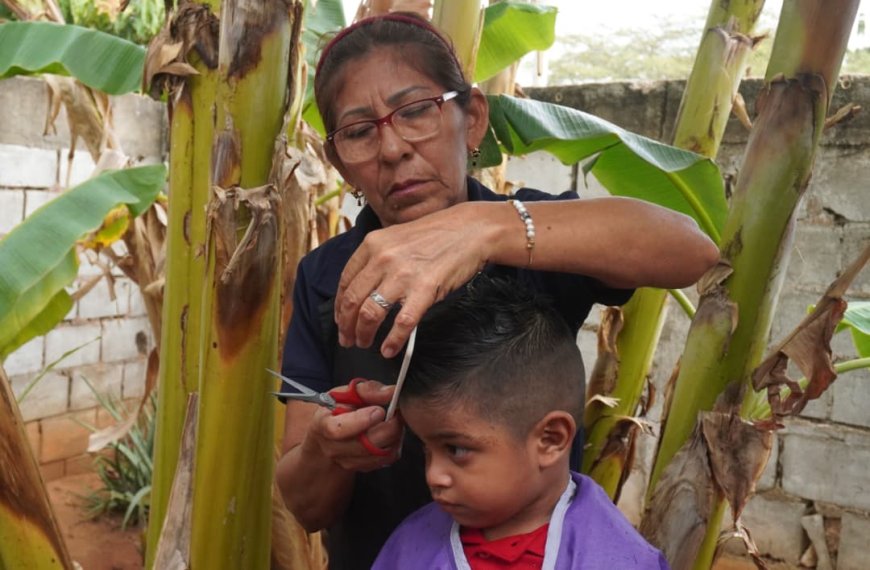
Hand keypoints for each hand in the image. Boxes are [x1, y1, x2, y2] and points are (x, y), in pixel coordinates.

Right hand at [306, 381, 402, 471]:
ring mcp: (347, 461)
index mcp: (323, 424)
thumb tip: (390, 392)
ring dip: (394, 436)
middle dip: (387, 427)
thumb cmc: (338, 409)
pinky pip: (387, 459)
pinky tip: (393, 432)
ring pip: (380, 454)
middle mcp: (333, 447)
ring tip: (394, 420)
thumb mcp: (346, 393)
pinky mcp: (363, 467)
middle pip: (365, 445)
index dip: (361, 421)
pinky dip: (395, 445)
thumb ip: (368, 390)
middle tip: (396, 412)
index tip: (379, 410)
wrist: (330, 431)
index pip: (338, 430)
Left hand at [335, 203, 488, 356]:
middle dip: (346, 326)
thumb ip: (378, 258)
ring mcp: (402, 275)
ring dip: (364, 334)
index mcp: (373, 244)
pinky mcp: (424, 289)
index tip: (341, 320)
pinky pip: (401, 322)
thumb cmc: (438, 234)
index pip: (345, 281)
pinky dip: (392, 341)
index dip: (339, 306)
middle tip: (348, 339)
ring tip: (365, 344)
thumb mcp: (397, 238)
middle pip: (352, 301)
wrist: (470, 230)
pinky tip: (389, 349)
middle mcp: (382, 258)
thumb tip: (364, 287)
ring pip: (370, 313)